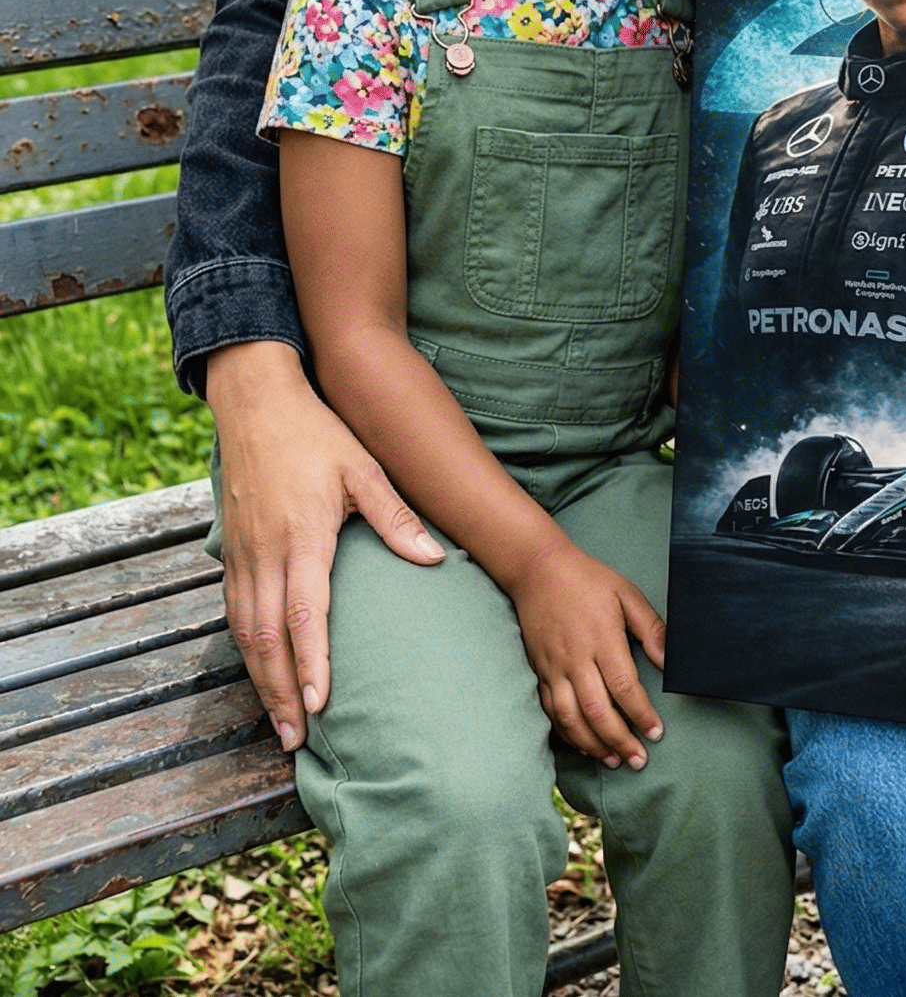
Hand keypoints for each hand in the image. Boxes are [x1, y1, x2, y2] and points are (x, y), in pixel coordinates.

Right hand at [206, 341, 442, 749]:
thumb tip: (434, 559)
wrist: (257, 402)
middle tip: (296, 741)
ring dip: (261, 681)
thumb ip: (396, 517)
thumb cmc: (317, 433)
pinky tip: (259, 673)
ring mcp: (243, 554)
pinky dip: (245, 651)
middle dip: (281, 693)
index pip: (304, 613)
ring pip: (246, 632)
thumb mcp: (364, 467)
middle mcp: (266, 553)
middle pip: (268, 638)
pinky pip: (233, 612)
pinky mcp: (231, 552)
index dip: (311, 662)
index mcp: (304, 535)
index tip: (320, 706)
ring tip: (280, 724)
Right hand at [509, 531, 666, 770]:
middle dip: (620, 741)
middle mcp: (576, 659)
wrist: (538, 569)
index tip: (657, 734)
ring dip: (593, 745)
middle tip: (639, 761)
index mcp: (602, 639)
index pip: (624, 688)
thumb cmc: (588, 580)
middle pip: (598, 711)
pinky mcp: (540, 672)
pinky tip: (583, 745)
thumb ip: (650, 627)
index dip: (642, 715)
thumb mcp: (625, 593)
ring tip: (613, 761)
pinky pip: (551, 712)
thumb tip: (670, 660)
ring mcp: (554, 668)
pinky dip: (567, 734)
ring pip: (572, 718)